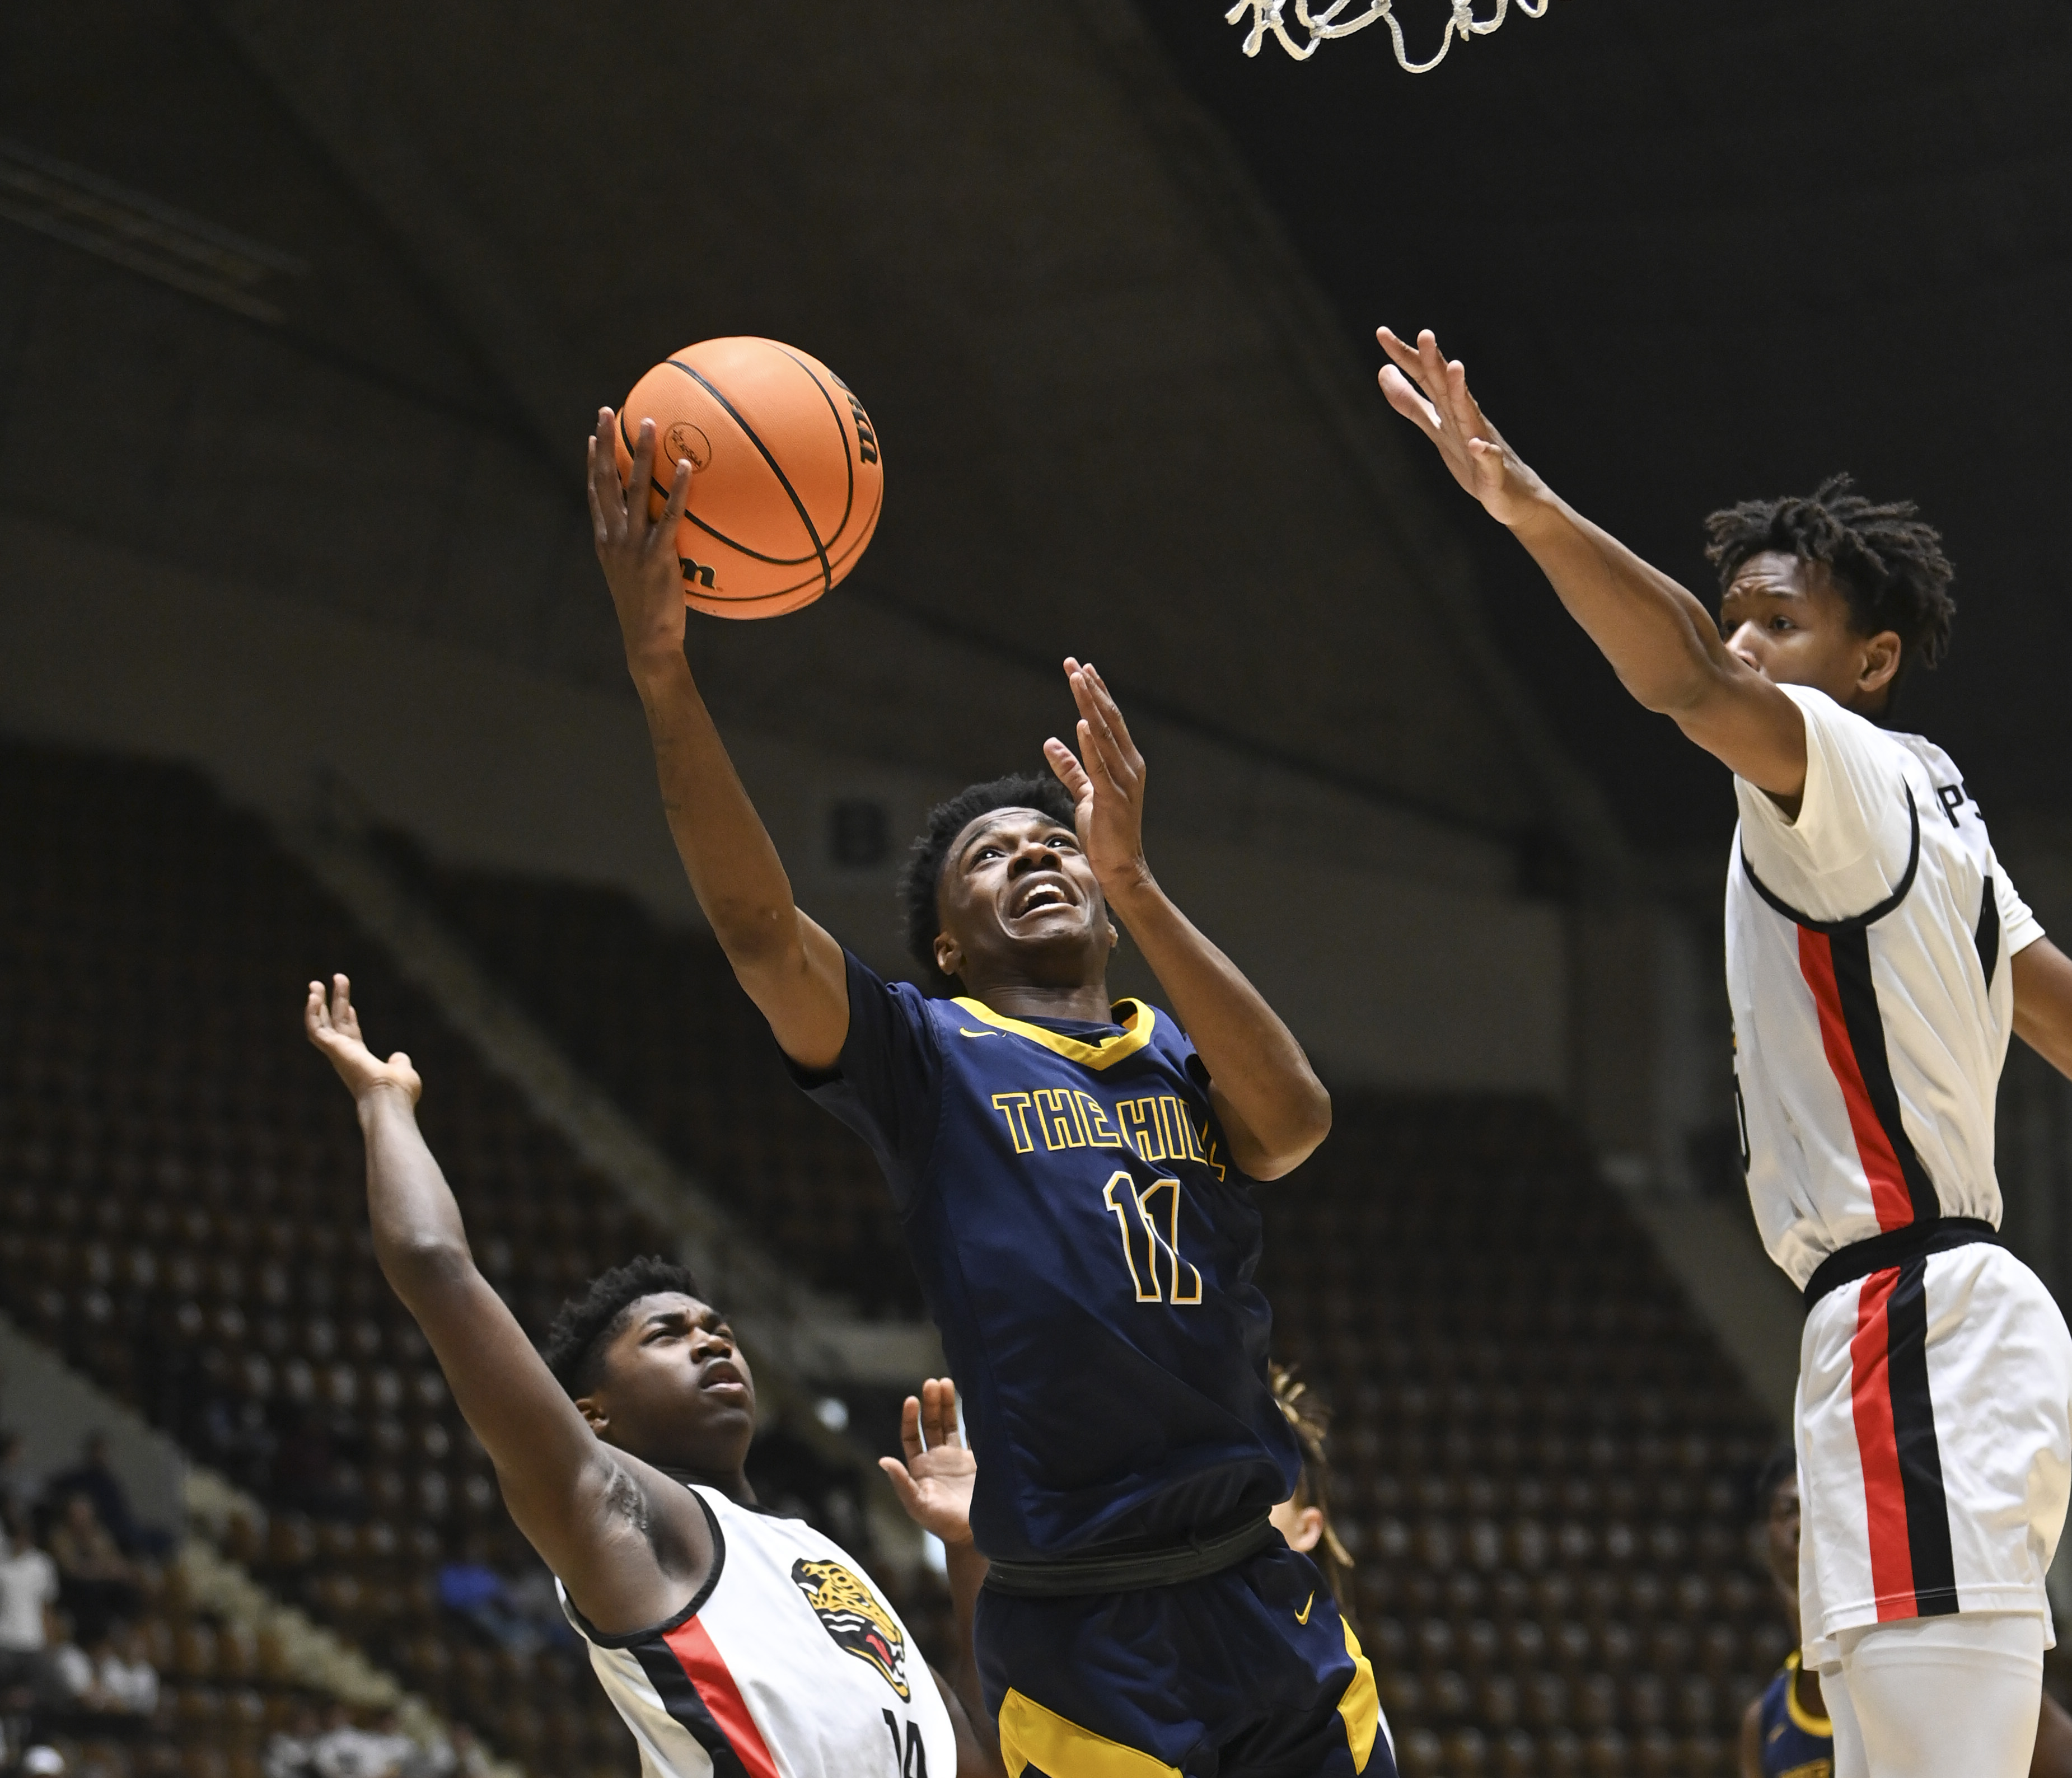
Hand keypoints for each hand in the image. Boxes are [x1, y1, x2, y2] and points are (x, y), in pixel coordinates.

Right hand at [304, 974, 421, 1107]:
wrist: (389, 1098)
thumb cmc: (398, 1091)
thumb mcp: (402, 1071)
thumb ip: (399, 1062)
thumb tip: (399, 1057)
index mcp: (361, 1061)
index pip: (351, 1037)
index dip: (349, 1020)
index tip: (349, 1005)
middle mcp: (346, 1056)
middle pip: (336, 1024)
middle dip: (332, 1004)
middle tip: (327, 983)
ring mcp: (337, 1053)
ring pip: (321, 1024)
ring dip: (317, 1004)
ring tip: (315, 983)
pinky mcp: (332, 1049)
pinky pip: (315, 1029)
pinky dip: (312, 1013)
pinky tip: (314, 997)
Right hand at [588, 407, 693, 672]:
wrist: (648, 643)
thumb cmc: (649, 616)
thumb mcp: (638, 580)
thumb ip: (644, 553)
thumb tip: (663, 539)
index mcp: (605, 542)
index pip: (595, 494)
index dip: (592, 463)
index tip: (592, 436)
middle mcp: (613, 538)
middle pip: (605, 480)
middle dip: (604, 443)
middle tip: (607, 412)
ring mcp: (633, 545)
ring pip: (633, 488)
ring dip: (640, 452)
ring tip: (648, 422)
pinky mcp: (657, 556)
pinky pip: (669, 514)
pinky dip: (677, 489)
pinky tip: (687, 466)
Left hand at [877, 1378, 975, 1547]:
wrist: (973, 1536)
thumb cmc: (942, 1524)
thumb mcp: (918, 1505)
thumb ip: (902, 1483)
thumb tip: (883, 1460)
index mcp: (920, 1468)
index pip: (911, 1436)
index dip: (911, 1418)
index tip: (912, 1399)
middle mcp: (938, 1459)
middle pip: (932, 1424)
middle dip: (931, 1403)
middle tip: (932, 1383)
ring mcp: (958, 1458)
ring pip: (951, 1424)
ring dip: (948, 1404)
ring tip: (946, 1382)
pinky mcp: (977, 1460)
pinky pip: (973, 1433)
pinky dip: (973, 1418)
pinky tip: (973, 1402)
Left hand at [1044, 659, 1151, 900]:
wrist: (1119, 866)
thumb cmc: (1104, 831)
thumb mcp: (1084, 794)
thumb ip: (1070, 767)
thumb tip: (1050, 742)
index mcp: (1125, 762)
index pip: (1109, 720)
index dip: (1096, 693)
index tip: (1082, 669)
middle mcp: (1129, 765)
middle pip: (1108, 719)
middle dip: (1091, 689)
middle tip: (1074, 664)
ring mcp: (1123, 780)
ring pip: (1104, 735)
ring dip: (1090, 705)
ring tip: (1077, 678)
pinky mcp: (1112, 798)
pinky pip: (1100, 766)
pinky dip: (1091, 743)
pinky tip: (1083, 722)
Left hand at [1375, 327, 1543, 527]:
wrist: (1509, 494)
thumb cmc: (1471, 458)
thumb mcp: (1435, 428)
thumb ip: (1411, 403)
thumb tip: (1383, 371)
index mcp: (1450, 410)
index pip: (1426, 377)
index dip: (1405, 357)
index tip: (1382, 332)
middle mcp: (1465, 419)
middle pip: (1447, 387)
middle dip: (1435, 361)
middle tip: (1425, 333)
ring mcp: (1481, 442)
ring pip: (1470, 414)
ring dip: (1462, 392)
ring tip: (1455, 367)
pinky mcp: (1493, 470)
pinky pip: (1489, 459)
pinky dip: (1484, 451)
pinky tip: (1477, 445)